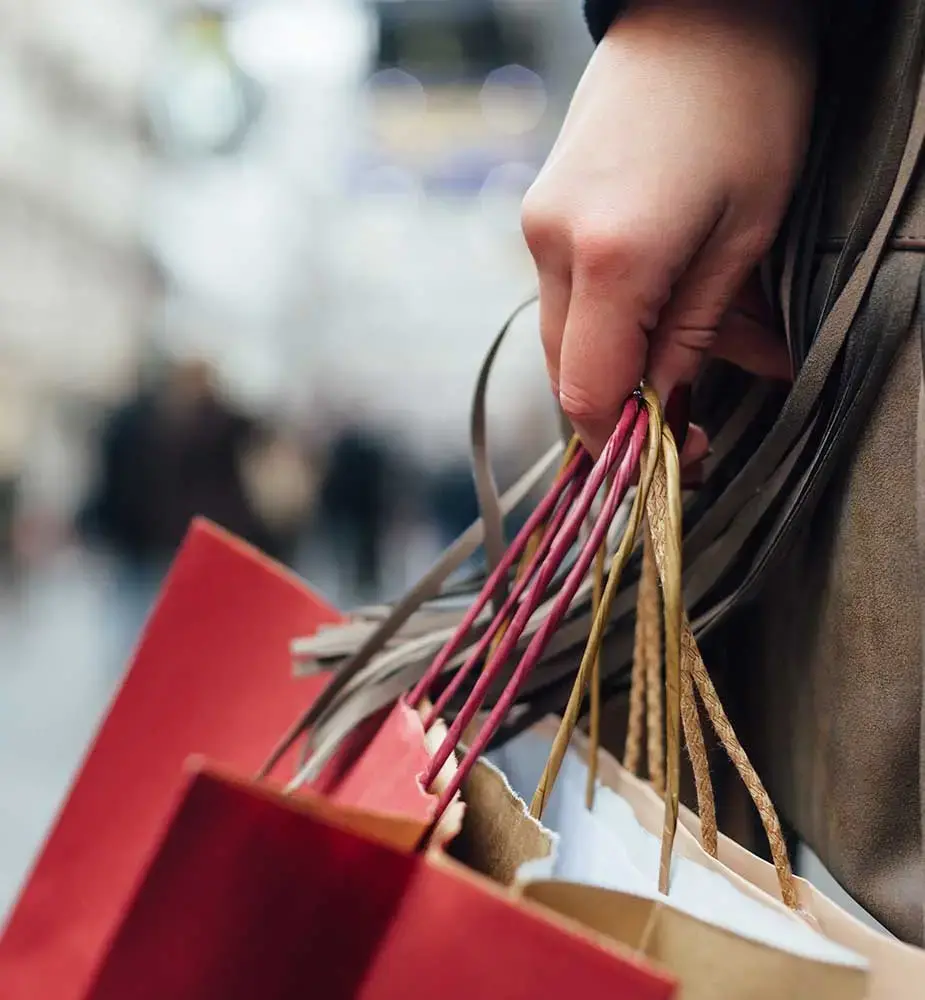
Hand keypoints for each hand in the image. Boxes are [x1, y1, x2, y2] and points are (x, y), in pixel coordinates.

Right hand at [522, 0, 814, 455]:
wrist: (697, 6)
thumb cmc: (747, 102)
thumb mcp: (747, 231)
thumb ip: (697, 332)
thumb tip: (669, 407)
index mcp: (611, 256)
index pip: (587, 393)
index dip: (624, 442)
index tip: (676, 458)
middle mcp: (553, 247)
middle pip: (567, 376)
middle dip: (625, 412)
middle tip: (694, 421)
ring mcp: (538, 228)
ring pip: (565, 341)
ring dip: (624, 366)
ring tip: (702, 349)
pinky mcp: (541, 214)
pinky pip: (567, 299)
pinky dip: (611, 324)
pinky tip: (665, 307)